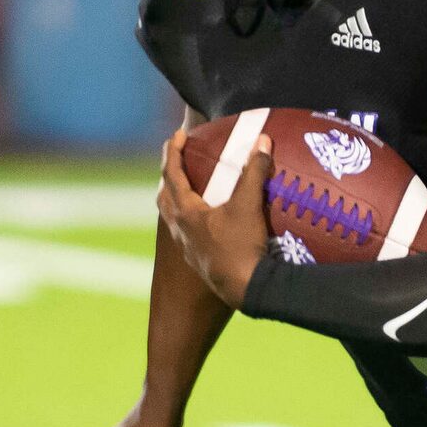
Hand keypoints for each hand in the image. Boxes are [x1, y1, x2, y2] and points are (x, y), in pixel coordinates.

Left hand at [158, 126, 270, 307]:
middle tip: (177, 163)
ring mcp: (187, 248)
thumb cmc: (240, 246)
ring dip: (176, 200)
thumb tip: (262, 141)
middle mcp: (180, 229)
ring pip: (173, 218)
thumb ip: (254, 172)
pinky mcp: (198, 262)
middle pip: (164, 198)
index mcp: (185, 212)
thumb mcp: (249, 205)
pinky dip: (190, 220)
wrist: (245, 289)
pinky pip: (186, 234)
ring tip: (190, 191)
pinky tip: (208, 223)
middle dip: (168, 177)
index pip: (171, 175)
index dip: (173, 152)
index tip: (176, 136)